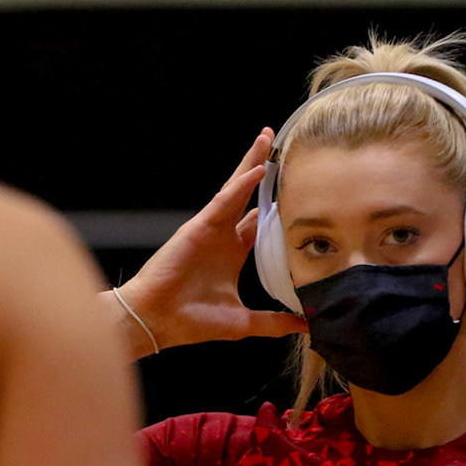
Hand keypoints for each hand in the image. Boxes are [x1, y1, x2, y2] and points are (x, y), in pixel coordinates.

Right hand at [112, 130, 307, 355]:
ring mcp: (211, 228)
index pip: (259, 222)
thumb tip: (308, 326)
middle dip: (262, 169)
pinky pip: (224, 201)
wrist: (158, 321)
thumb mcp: (243, 322)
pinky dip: (241, 185)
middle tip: (279, 145)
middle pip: (247, 195)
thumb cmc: (192, 321)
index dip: (277, 205)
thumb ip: (274, 322)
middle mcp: (223, 236)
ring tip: (267, 138)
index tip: (298, 189)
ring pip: (235, 188)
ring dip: (252, 163)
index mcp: (233, 253)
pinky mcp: (199, 227)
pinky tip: (258, 170)